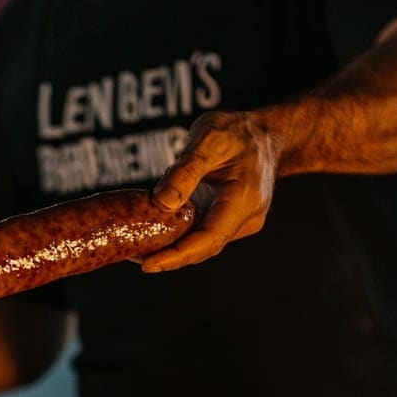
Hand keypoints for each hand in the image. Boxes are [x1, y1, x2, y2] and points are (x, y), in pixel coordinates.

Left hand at [143, 110, 283, 272]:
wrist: (265, 136)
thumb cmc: (237, 131)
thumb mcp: (209, 138)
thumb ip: (186, 170)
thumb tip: (162, 203)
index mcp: (244, 199)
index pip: (209, 238)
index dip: (178, 255)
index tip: (148, 265)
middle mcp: (246, 218)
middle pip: (203, 248)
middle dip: (168, 256)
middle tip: (130, 256)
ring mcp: (240, 223)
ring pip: (201, 244)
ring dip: (170, 248)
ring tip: (134, 248)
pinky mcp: (229, 222)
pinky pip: (202, 234)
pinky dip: (178, 236)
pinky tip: (152, 234)